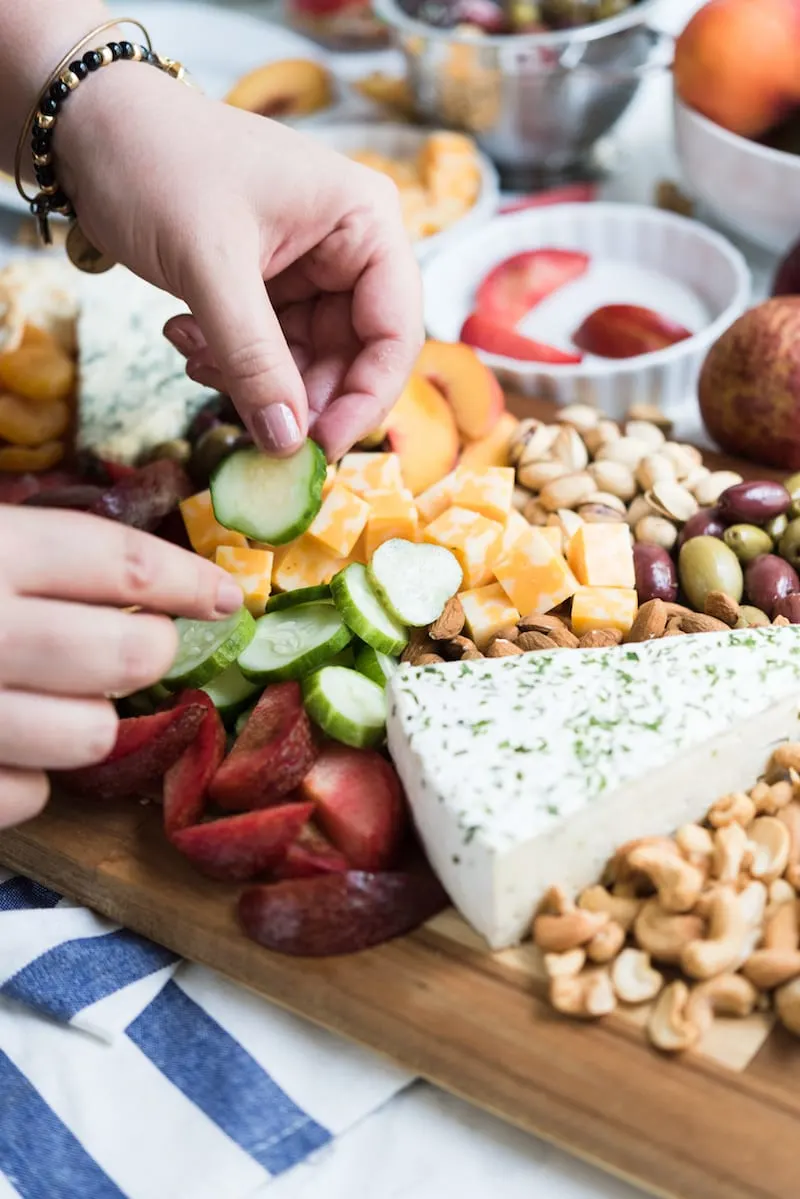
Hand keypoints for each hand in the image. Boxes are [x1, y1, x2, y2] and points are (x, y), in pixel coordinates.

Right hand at [0, 506, 242, 828]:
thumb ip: (36, 549)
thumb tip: (142, 573)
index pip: (122, 564)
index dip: (189, 581)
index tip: (227, 596)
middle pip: (128, 654)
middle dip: (150, 653)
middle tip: (137, 647)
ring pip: (91, 736)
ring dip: (92, 720)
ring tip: (55, 697)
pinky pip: (31, 794)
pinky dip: (32, 776)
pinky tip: (9, 743)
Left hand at [57, 65, 423, 460]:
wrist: (90, 127)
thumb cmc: (158, 162)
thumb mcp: (211, 265)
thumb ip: (253, 358)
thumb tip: (287, 441)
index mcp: (364, 223)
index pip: (394, 333)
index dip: (366, 398)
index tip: (319, 446)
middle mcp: (349, 249)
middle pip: (352, 358)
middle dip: (295, 394)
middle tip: (245, 419)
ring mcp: (309, 271)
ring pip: (305, 364)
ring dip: (250, 379)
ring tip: (194, 352)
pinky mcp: (270, 288)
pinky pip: (267, 353)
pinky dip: (229, 363)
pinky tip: (185, 337)